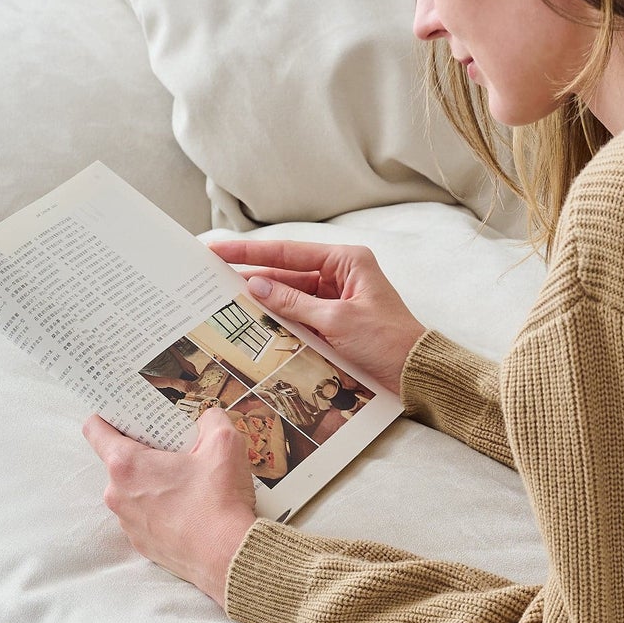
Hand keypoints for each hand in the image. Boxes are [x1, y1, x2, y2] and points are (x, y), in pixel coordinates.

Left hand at [83, 408, 258, 605]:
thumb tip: (206, 419)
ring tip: (189, 482)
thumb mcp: (225, 443)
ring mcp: (128, 522)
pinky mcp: (142, 543)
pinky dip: (162, 508)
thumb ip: (211, 419)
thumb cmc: (219, 503)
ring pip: (134, 490)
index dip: (109, 415)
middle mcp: (118, 495)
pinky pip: (146, 515)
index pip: (95, 430)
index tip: (125, 412)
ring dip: (154, 482)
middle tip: (176, 450)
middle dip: (146, 451)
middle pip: (121, 460)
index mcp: (127, 465)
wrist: (228, 557)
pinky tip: (191, 507)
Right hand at [208, 235, 427, 396]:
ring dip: (261, 299)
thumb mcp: (337, 321)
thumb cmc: (387, 341)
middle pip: (285, 272)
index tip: (217, 248)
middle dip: (250, 274)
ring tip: (221, 298)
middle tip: (209, 274)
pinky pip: (298, 314)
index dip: (249, 251)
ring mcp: (335, 297)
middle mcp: (340, 274)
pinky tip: (251, 319)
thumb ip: (294, 303)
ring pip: (289, 295)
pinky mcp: (333, 320)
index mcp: (346, 261)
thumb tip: (256, 286)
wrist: (414, 374)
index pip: (288, 252)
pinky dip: (277, 317)